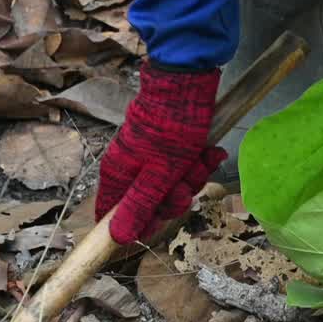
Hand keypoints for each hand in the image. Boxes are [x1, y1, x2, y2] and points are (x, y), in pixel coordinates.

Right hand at [97, 63, 225, 243]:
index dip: (135, 225)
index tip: (155, 224)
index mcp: (118, 175)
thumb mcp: (158, 175)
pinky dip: (200, 162)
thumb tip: (119, 237)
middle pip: (151, 204)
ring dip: (193, 177)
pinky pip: (186, 167)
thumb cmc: (171, 129)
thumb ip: (140, 206)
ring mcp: (151, 157)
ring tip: (200, 158)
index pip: (111, 215)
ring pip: (174, 186)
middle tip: (184, 182)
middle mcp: (131, 168)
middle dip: (176, 197)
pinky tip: (211, 151)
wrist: (188, 84)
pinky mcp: (171, 147)